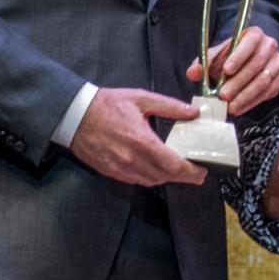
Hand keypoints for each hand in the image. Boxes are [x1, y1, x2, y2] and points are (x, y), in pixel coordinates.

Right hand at [69, 87, 205, 186]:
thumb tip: (193, 112)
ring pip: (152, 181)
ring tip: (178, 170)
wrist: (75, 115)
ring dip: (167, 178)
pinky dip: (150, 177)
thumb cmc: (108, 104)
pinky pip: (136, 180)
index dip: (191, 171)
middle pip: (165, 177)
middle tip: (197, 174)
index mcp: (142, 141)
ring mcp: (120, 168)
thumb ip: (170, 106)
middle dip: (184, 177)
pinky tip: (156, 169)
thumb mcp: (141, 98)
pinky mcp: (111, 172)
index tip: (202, 171)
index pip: (173, 165)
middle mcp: (132, 159)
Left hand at [186, 26, 278, 114]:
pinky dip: (252, 102)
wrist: (250, 59)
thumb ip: (205, 62)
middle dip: (238, 82)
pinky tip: (239, 108)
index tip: (226, 70)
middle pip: (256, 65)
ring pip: (263, 81)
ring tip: (230, 106)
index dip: (238, 57)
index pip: (249, 43)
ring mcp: (277, 63)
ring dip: (245, 95)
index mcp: (254, 35)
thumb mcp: (218, 54)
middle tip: (223, 95)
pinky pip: (268, 92)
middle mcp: (269, 46)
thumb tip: (192, 72)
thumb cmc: (232, 56)